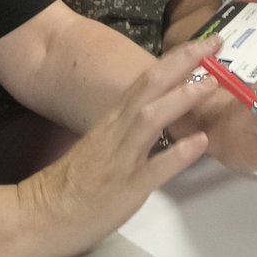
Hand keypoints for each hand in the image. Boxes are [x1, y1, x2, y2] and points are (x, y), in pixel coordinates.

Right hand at [15, 36, 219, 256]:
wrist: (43, 213)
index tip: (204, 43)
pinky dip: (178, 154)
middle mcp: (118, 130)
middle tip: (213, 45)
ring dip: (181, 98)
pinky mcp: (126, 187)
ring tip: (211, 84)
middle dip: (183, 62)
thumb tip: (163, 110)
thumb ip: (132, 125)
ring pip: (151, 119)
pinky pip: (154, 168)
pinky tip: (199, 143)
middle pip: (150, 86)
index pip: (148, 79)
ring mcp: (122, 158)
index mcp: (115, 118)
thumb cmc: (77, 180)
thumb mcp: (106, 141)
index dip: (177, 58)